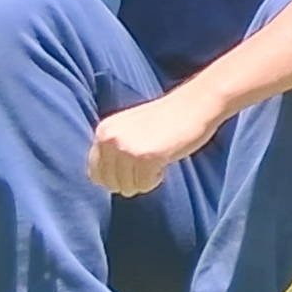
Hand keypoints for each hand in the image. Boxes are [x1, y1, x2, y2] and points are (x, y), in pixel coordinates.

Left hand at [88, 89, 216, 196]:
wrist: (196, 104)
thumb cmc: (168, 118)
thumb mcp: (129, 129)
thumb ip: (114, 149)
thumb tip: (106, 182)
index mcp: (103, 131)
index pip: (95, 172)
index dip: (114, 178)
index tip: (131, 173)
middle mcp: (110, 139)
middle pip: (110, 183)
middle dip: (129, 181)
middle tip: (147, 168)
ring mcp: (126, 148)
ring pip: (126, 187)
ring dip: (142, 181)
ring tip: (156, 163)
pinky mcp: (145, 157)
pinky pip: (144, 185)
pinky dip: (154, 180)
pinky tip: (164, 163)